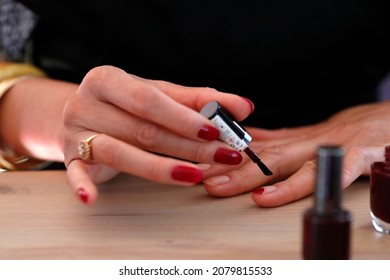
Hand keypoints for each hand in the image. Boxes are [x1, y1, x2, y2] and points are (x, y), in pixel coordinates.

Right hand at [63, 66, 253, 203]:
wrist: (85, 113)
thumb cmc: (127, 104)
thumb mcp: (158, 96)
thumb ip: (198, 100)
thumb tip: (244, 106)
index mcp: (108, 79)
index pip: (151, 99)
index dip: (185, 116)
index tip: (218, 130)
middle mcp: (86, 102)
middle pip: (143, 129)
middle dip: (188, 145)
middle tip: (224, 156)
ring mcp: (77, 132)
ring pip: (120, 152)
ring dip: (160, 168)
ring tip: (196, 176)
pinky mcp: (72, 157)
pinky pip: (75, 174)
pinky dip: (83, 186)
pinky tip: (92, 199)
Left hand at [203, 101, 389, 206]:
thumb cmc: (351, 130)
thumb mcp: (310, 134)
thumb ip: (280, 141)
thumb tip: (250, 142)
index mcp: (298, 140)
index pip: (258, 148)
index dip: (227, 157)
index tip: (201, 165)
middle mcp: (310, 142)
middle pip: (267, 155)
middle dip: (233, 169)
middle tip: (205, 179)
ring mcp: (334, 147)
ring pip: (293, 162)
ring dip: (258, 176)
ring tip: (234, 189)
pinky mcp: (362, 154)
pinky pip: (338, 168)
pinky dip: (311, 180)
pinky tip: (278, 194)